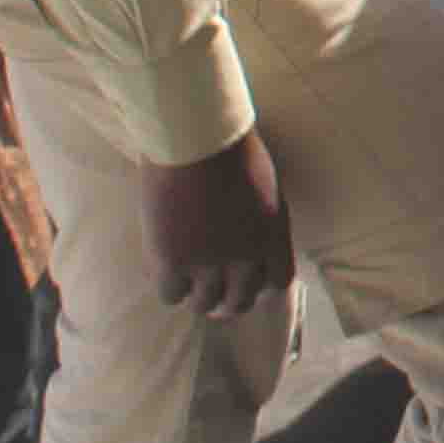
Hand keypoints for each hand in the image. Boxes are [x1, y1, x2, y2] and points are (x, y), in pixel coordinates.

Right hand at [141, 129, 290, 319]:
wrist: (195, 138)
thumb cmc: (229, 150)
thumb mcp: (263, 189)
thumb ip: (259, 222)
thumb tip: (250, 246)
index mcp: (273, 235)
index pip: (277, 281)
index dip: (260, 284)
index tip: (246, 280)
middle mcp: (246, 256)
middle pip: (240, 301)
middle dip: (227, 301)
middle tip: (213, 296)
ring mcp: (208, 263)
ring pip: (204, 304)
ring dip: (197, 297)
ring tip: (188, 283)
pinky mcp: (172, 262)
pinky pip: (171, 295)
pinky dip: (169, 287)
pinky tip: (166, 270)